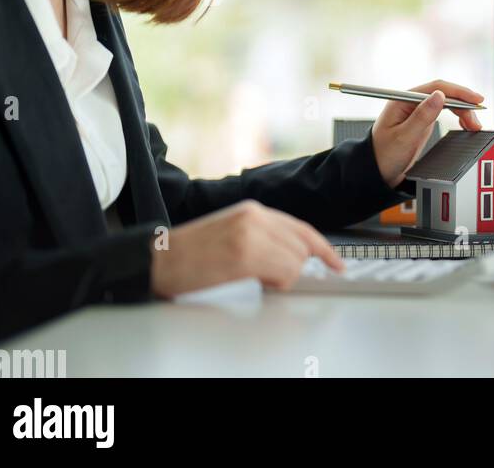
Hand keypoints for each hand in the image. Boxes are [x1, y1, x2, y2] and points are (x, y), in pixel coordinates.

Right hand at [151, 200, 343, 296]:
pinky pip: (284, 273)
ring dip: (282, 277)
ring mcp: (251, 235)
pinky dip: (276, 283)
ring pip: (296, 262)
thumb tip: (294, 255)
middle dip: (294, 268)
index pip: (302, 229)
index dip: (323, 249)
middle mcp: (256, 217)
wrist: (157, 260)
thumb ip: (264, 235)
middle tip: (269, 276)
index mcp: (253, 210)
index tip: (336, 263)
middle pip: (303, 247)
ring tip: (254, 276)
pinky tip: (254, 280)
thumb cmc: (190, 253)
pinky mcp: (245, 255)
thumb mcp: (232, 230)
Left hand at [371, 79, 483, 187]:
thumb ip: (422, 116)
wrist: (376, 172)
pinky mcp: (422, 120)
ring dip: (463, 112)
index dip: (458, 92)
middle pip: (444, 94)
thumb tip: (440, 95)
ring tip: (474, 126)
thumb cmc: (384, 155)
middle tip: (477, 122)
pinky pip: (444, 112)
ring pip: (447, 103)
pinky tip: (465, 124)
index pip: (435, 87)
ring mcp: (417, 110)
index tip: (475, 100)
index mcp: (402, 100)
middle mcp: (410, 102)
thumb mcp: (404, 137)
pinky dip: (457, 117)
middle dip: (464, 105)